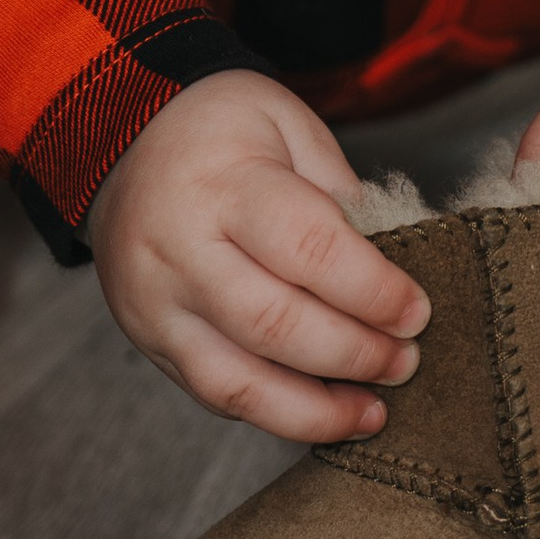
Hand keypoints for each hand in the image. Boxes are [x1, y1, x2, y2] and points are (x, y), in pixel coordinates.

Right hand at [89, 70, 430, 443]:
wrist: (122, 144)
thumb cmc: (222, 132)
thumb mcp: (289, 125)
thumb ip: (338, 193)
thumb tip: (389, 273)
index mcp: (222, 185)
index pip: (308, 249)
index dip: (373, 291)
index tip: (417, 311)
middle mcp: (179, 250)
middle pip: (275, 325)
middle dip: (355, 354)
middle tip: (405, 360)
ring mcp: (156, 304)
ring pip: (238, 382)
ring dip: (317, 409)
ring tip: (372, 411)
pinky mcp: (148, 341)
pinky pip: (214, 395)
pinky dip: (276, 413)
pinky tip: (323, 410)